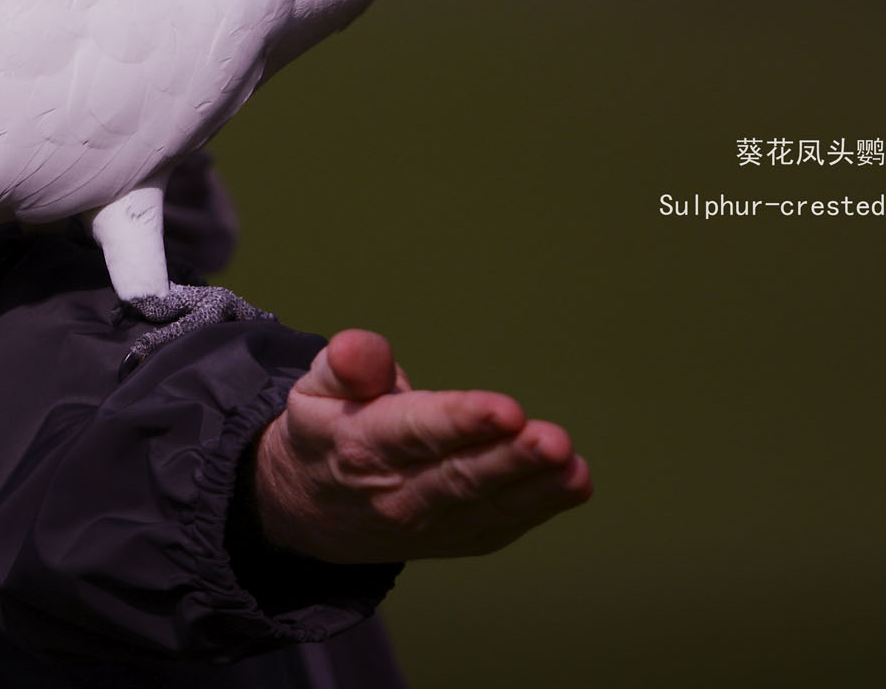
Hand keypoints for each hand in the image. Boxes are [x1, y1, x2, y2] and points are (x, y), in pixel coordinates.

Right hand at [249, 329, 590, 562]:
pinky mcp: (461, 536)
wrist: (312, 512)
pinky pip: (504, 522)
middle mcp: (398, 492)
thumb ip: (343, 365)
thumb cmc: (327, 431)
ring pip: (489, 504)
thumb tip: (356, 349)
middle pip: (460, 476)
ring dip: (535, 486)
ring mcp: (433, 522)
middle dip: (510, 459)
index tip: (504, 410)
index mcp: (362, 444)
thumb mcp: (313, 389)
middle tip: (551, 441)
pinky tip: (573, 482)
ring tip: (571, 466)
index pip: (415, 432)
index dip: (460, 422)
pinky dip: (541, 506)